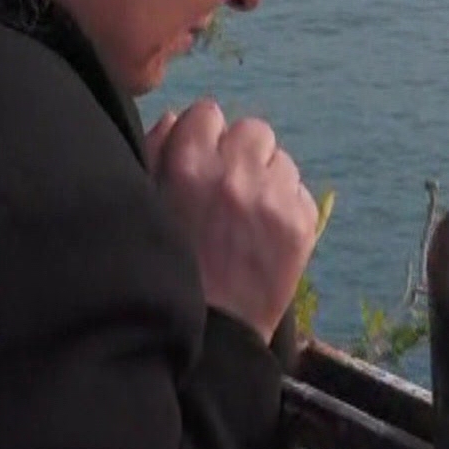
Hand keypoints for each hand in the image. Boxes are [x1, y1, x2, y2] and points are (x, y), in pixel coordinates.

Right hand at [145, 99, 317, 341]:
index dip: (202, 137)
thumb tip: (178, 118)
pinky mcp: (303, 223)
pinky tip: (264, 234)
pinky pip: (300, 191)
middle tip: (227, 188)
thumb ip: (156, 153)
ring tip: (246, 215)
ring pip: (280, 159)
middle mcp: (236, 174)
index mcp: (189, 164)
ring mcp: (275, 198)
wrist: (211, 335)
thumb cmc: (167, 270)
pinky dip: (286, 207)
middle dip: (240, 153)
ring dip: (265, 178)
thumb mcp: (144, 206)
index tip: (199, 161)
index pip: (207, 112)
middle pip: (252, 130)